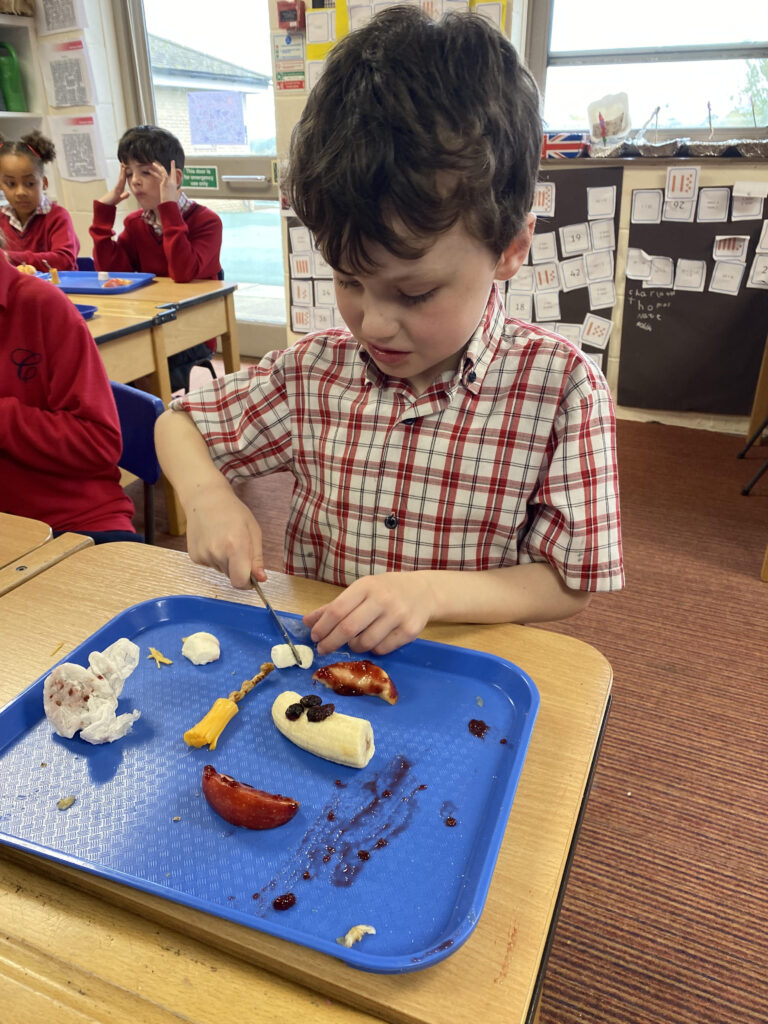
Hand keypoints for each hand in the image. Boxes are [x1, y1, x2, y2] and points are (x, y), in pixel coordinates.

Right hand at [99, 165, 128, 205]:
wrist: (104, 206)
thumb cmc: (109, 202)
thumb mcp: (119, 199)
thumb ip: (123, 196)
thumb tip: (128, 193)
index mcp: (119, 189)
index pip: (123, 180)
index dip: (125, 174)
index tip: (125, 167)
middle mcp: (118, 188)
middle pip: (122, 178)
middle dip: (123, 170)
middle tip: (123, 163)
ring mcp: (116, 189)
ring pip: (120, 180)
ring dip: (122, 173)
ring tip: (122, 166)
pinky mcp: (115, 192)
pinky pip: (118, 185)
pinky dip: (121, 181)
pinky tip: (122, 176)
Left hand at [151, 159, 178, 204]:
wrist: (170, 204)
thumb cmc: (172, 202)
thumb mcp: (177, 196)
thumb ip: (179, 192)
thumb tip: (182, 190)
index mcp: (174, 184)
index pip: (173, 173)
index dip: (173, 167)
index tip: (173, 161)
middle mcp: (171, 182)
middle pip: (167, 172)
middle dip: (164, 166)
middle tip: (159, 163)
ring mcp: (168, 182)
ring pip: (163, 172)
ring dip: (157, 167)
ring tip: (153, 164)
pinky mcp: (165, 184)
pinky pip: (163, 176)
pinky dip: (156, 174)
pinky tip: (150, 171)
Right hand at [184, 484, 266, 588]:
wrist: (205, 499)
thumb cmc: (233, 512)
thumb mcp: (253, 531)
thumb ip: (257, 558)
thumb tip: (260, 579)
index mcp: (235, 545)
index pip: (240, 581)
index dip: (248, 583)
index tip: (252, 578)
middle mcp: (216, 552)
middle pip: (232, 576)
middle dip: (238, 568)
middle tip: (238, 546)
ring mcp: (203, 555)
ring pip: (221, 570)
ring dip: (226, 562)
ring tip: (224, 539)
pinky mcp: (194, 556)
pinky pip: (210, 565)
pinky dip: (214, 558)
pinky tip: (213, 540)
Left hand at [303, 572, 434, 655]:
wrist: (423, 592)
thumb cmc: (386, 590)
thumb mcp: (361, 591)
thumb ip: (334, 606)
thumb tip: (308, 622)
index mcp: (366, 586)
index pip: (337, 610)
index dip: (322, 626)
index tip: (314, 636)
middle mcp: (383, 599)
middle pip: (349, 628)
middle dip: (331, 642)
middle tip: (323, 649)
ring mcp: (398, 615)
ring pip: (366, 642)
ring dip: (354, 646)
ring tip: (353, 642)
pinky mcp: (410, 631)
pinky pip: (382, 649)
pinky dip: (372, 649)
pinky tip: (373, 641)